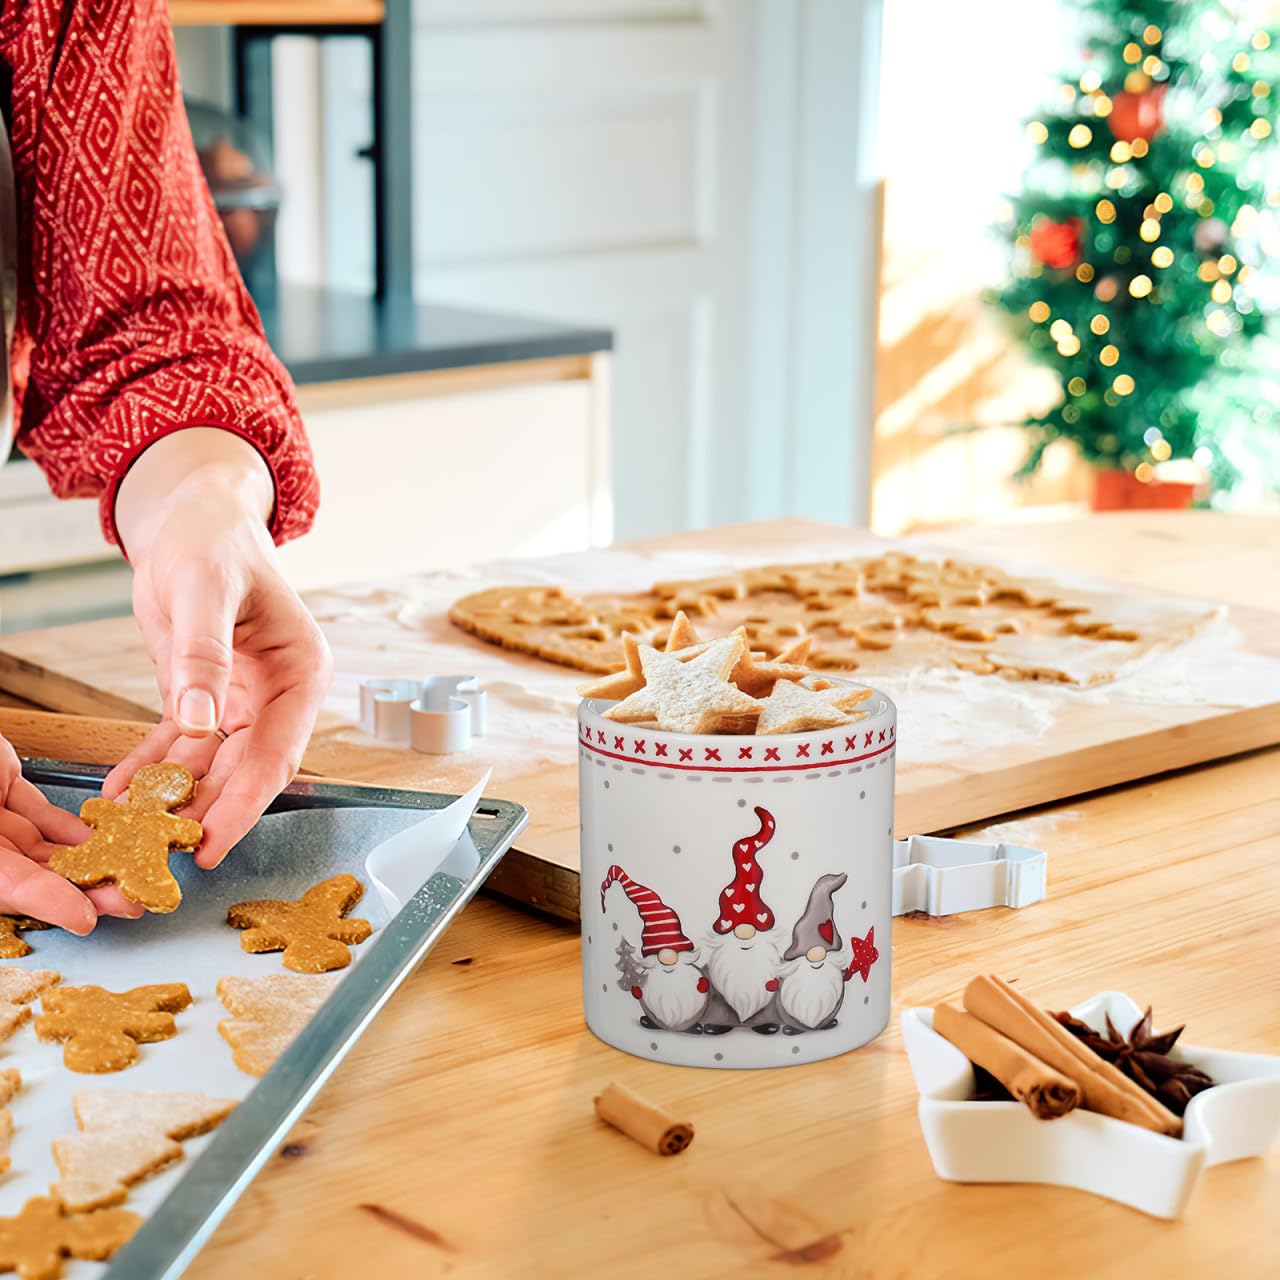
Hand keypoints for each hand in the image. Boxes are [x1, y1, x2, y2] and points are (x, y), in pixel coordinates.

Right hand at [0, 736, 143, 930]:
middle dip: (86, 887)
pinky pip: (40, 814)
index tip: (87, 920)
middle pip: (38, 876)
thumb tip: (48, 901)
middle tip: (132, 897)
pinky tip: (105, 832)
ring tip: (134, 868)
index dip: (50, 905)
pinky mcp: (2, 788)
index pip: (12, 889)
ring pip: (45, 847)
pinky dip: (70, 824)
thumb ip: (7, 872)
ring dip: (90, 859)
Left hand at [106, 430, 331, 866]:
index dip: (245, 806)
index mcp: (302, 674)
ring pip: (209, 770)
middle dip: (202, 820)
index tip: (212, 847)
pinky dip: (148, 774)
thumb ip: (205, 655)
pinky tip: (119, 797)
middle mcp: (279, 698)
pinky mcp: (205, 700)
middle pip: (243, 774)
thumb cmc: (213, 542)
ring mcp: (243, 703)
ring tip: (128, 841)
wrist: (193, 518)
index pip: (277, 755)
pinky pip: (177, 749)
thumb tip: (202, 723)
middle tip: (160, 865)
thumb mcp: (207, 590)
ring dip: (171, 804)